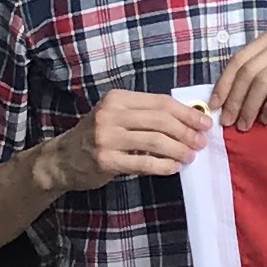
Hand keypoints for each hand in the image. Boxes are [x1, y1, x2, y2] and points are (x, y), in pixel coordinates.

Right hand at [29, 89, 211, 191]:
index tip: (205, 122)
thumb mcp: (119, 117)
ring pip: (155, 141)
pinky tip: (174, 167)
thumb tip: (190, 119)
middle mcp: (111, 114)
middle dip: (187, 131)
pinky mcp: (105, 159)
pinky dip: (164, 165)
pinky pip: (144, 163)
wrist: (62, 159)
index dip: (187, 112)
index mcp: (117, 98)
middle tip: (201, 142)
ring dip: (179, 149)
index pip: (161, 102)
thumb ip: (148, 115)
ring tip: (190, 156)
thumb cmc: (99, 136)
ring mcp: (106, 137)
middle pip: (161, 120)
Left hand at [209, 23, 266, 130]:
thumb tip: (227, 97)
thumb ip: (261, 71)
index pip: (240, 58)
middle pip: (249, 70)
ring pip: (263, 80)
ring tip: (246, 125)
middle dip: (235, 99)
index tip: (215, 105)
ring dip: (250, 106)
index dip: (224, 83)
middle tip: (229, 122)